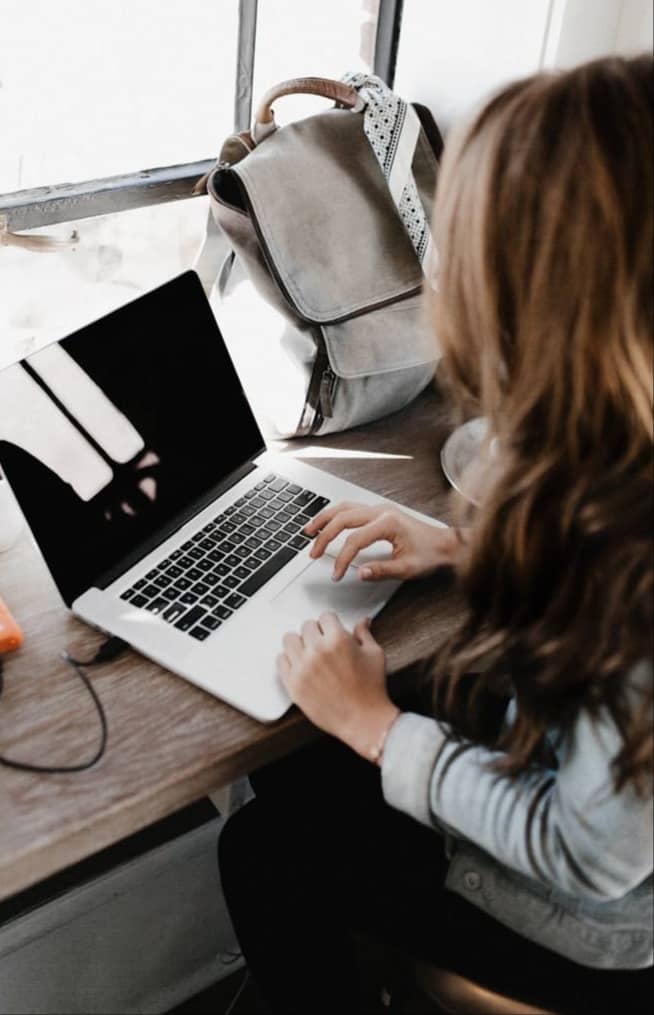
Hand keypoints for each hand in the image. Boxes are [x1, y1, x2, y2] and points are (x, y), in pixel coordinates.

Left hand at [277, 612, 399, 760]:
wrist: (363, 720)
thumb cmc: (371, 690)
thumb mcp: (374, 655)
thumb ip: (364, 634)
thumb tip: (363, 621)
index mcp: (338, 640)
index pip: (325, 616)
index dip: (331, 624)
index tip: (332, 630)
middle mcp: (317, 651)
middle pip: (306, 626)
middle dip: (317, 632)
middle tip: (323, 644)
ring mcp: (302, 667)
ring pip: (290, 639)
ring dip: (300, 643)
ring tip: (309, 652)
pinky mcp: (293, 684)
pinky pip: (281, 660)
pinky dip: (289, 660)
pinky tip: (300, 665)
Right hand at [305, 501, 462, 580]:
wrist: (446, 544)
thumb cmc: (431, 554)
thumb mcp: (408, 568)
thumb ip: (382, 571)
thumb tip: (360, 573)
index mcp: (388, 523)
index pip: (355, 540)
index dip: (342, 559)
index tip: (337, 574)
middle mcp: (381, 511)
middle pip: (343, 518)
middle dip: (324, 536)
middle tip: (313, 553)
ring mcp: (380, 509)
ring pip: (344, 507)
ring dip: (325, 519)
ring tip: (309, 531)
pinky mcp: (379, 511)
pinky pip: (351, 508)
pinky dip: (335, 515)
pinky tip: (327, 523)